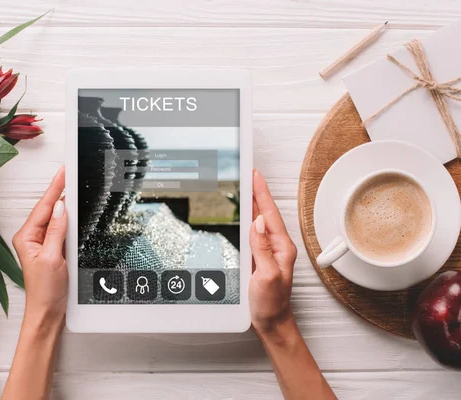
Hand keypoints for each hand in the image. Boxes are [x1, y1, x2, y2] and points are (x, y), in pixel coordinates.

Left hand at [13, 166, 67, 322]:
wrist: (49, 314)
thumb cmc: (45, 292)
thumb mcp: (52, 258)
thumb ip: (56, 231)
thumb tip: (61, 207)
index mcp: (26, 237)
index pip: (44, 207)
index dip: (55, 187)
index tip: (63, 172)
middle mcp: (33, 238)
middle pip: (49, 208)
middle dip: (60, 190)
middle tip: (72, 172)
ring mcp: (44, 244)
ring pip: (57, 218)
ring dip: (67, 204)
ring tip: (75, 186)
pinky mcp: (54, 250)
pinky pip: (63, 229)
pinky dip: (70, 219)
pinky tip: (77, 212)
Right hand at [249, 169, 296, 335]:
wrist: (270, 322)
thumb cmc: (271, 304)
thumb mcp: (267, 276)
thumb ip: (263, 249)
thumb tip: (257, 223)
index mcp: (282, 248)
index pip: (269, 214)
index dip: (261, 192)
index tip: (255, 175)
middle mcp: (276, 247)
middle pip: (264, 213)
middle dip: (256, 191)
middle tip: (247, 173)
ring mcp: (267, 252)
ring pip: (258, 221)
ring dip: (252, 203)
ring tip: (243, 186)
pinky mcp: (258, 258)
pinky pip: (252, 233)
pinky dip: (246, 219)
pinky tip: (240, 214)